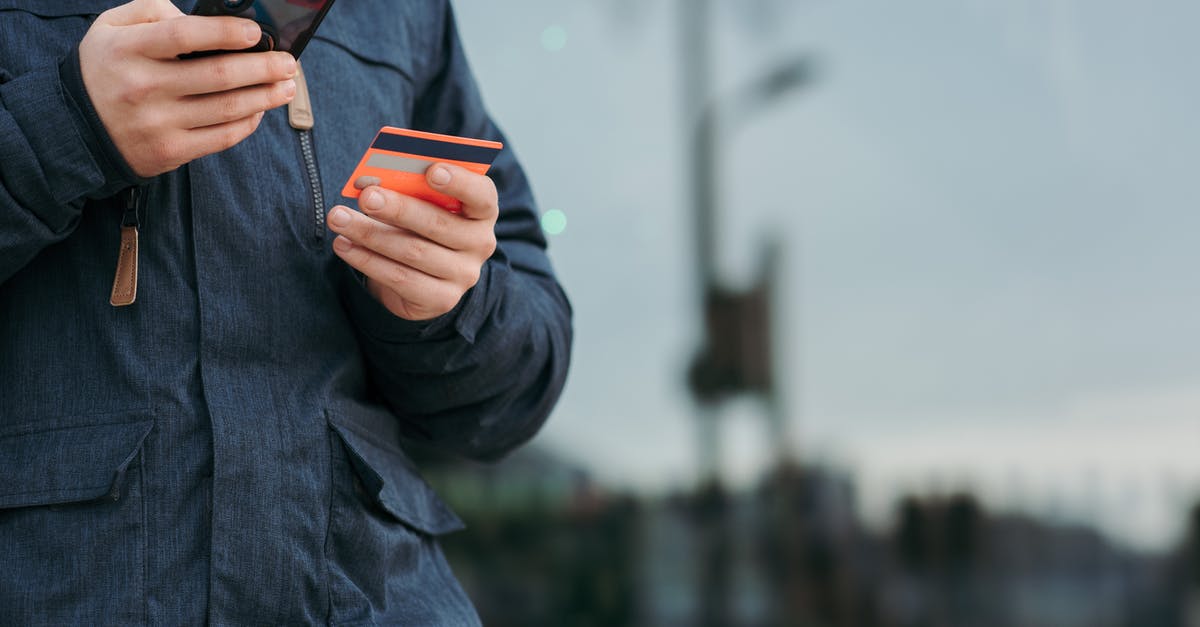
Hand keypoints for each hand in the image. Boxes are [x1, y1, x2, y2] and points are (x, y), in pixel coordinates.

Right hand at [78, 0, 297, 176]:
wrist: (75, 128)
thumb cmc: (106, 69)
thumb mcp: (112, 27)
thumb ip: (154, 12)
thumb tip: (204, 21)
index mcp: (128, 49)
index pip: (184, 35)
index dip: (226, 32)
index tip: (255, 33)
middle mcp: (143, 86)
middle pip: (218, 75)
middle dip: (263, 68)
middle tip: (289, 63)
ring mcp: (158, 122)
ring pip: (227, 108)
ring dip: (266, 97)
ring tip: (287, 86)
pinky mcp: (171, 150)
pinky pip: (222, 137)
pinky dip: (248, 123)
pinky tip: (261, 110)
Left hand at [327, 164, 499, 320]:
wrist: (423, 277)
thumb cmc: (420, 225)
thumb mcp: (420, 203)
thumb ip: (405, 189)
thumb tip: (368, 182)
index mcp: (482, 211)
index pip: (481, 195)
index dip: (459, 182)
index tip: (431, 170)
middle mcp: (480, 243)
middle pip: (439, 224)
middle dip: (398, 209)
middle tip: (366, 197)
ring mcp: (463, 275)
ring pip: (413, 252)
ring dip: (370, 234)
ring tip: (338, 218)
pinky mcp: (441, 299)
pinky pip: (400, 279)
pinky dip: (367, 261)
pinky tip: (343, 246)